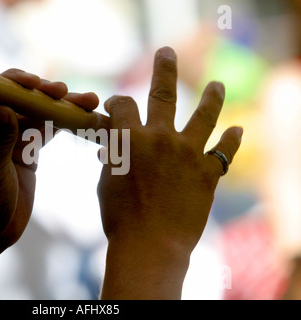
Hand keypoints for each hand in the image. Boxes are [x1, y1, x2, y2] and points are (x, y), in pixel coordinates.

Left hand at [0, 69, 97, 293]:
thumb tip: (4, 104)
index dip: (15, 84)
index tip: (38, 85)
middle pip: (19, 100)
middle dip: (44, 94)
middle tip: (66, 93)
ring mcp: (9, 140)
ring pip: (36, 115)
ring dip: (59, 107)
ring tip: (87, 102)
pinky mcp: (25, 153)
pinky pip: (45, 132)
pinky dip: (62, 124)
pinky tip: (80, 118)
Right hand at [98, 47, 242, 298]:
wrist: (150, 246)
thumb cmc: (120, 218)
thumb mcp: (106, 184)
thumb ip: (111, 160)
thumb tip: (109, 148)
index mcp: (130, 138)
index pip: (122, 104)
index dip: (116, 101)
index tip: (114, 105)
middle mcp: (160, 138)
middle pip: (162, 92)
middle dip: (163, 68)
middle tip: (167, 52)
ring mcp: (187, 153)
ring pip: (203, 115)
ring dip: (211, 97)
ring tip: (217, 84)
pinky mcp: (207, 173)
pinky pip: (224, 152)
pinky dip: (233, 140)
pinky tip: (239, 129)